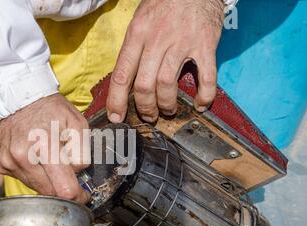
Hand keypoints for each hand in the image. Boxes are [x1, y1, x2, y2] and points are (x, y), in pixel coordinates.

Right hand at [0, 94, 90, 202]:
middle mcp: (22, 157)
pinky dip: (32, 175)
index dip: (77, 196)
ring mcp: (8, 161)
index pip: (63, 189)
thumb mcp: (77, 124)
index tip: (83, 196)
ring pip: (35, 188)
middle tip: (68, 175)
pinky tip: (34, 159)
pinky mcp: (0, 164)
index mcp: (45, 145)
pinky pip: (21, 180)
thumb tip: (77, 175)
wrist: (17, 97)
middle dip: (61, 188)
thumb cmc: (51, 109)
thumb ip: (82, 153)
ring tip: (48, 159)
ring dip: (46, 180)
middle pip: (49, 192)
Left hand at [106, 0, 224, 122]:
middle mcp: (157, 40)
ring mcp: (182, 43)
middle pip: (144, 85)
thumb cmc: (164, 3)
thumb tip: (125, 79)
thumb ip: (134, 48)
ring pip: (168, 85)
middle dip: (145, 108)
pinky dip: (204, 96)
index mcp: (137, 34)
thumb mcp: (140, 20)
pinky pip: (206, 77)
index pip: (121, 75)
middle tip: (148, 115)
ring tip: (168, 110)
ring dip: (167, 105)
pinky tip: (201, 104)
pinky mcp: (205, 45)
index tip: (116, 117)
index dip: (116, 101)